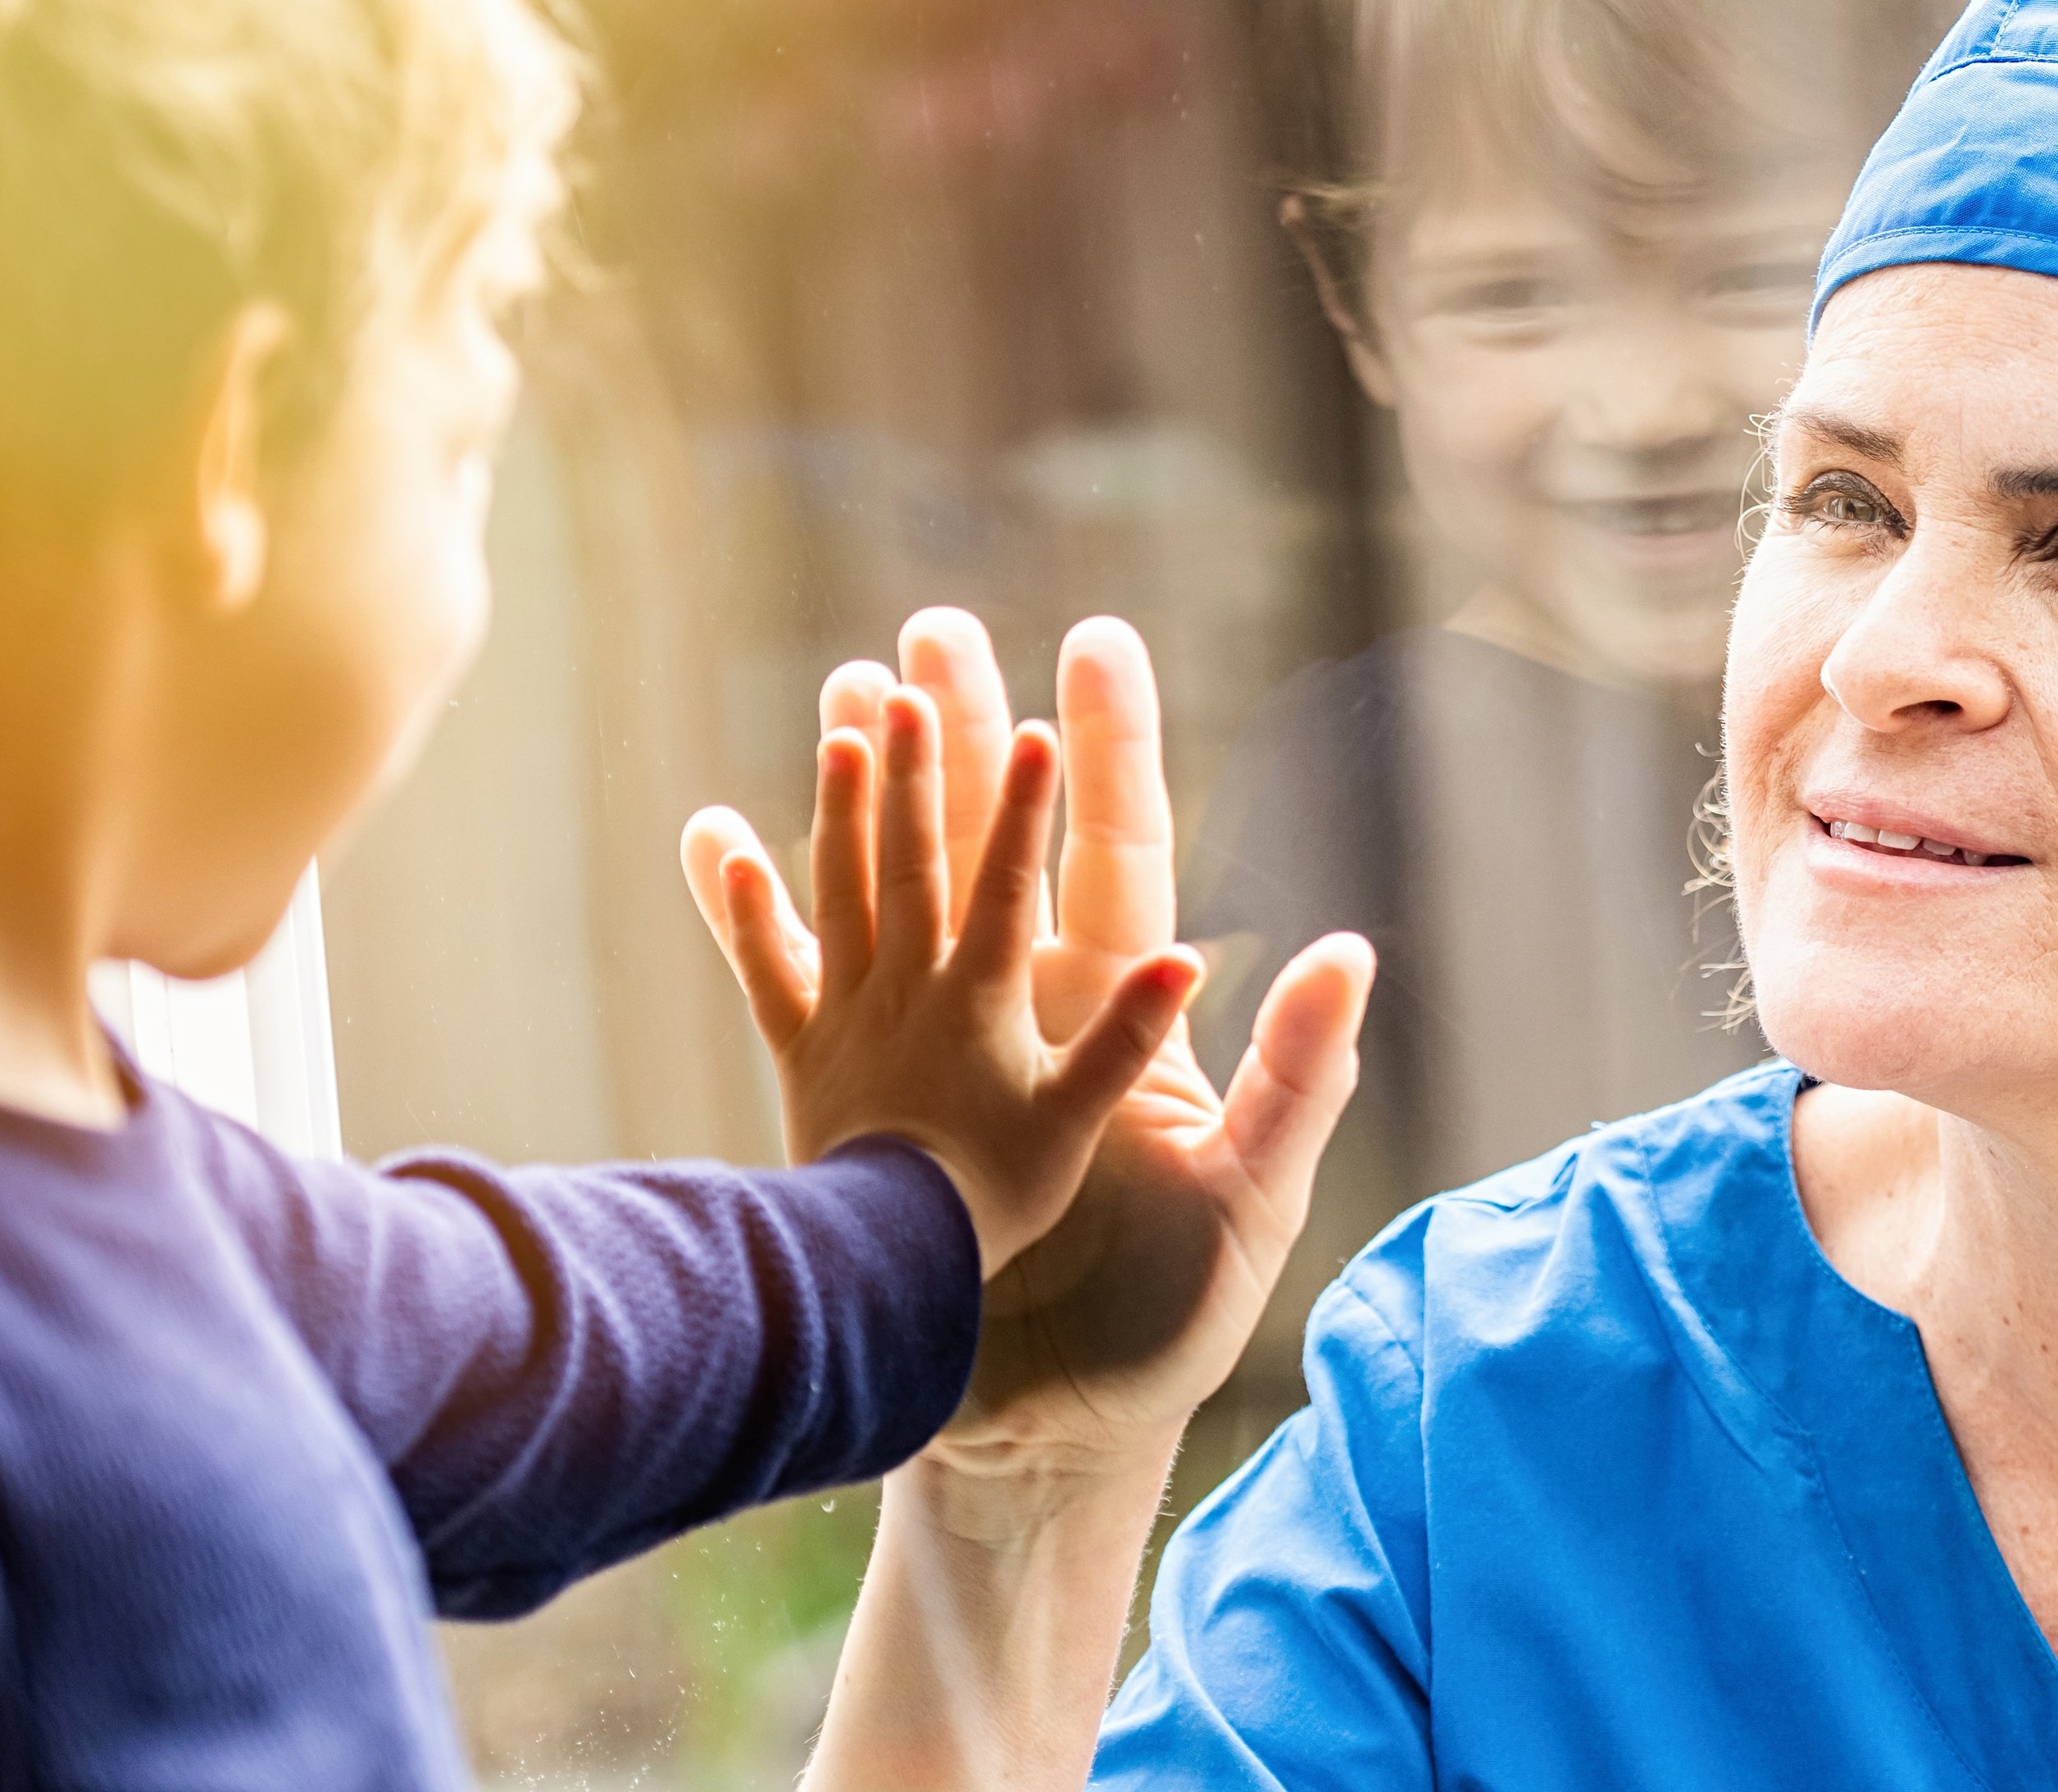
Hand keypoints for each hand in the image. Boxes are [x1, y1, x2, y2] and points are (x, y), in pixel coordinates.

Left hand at [680, 685, 1199, 1277]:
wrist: (887, 1273)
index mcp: (987, 1003)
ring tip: (838, 721)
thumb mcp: (1079, 1127)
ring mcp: (850, 1015)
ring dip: (841, 805)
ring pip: (841, 891)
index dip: (1025, 807)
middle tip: (918, 673)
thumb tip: (1188, 960)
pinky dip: (744, 912)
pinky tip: (722, 843)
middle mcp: (912, 990)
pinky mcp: (801, 1051)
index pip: (1009, 886)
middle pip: (914, 861)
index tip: (1036, 725)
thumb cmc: (998, 1205)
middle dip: (922, 766)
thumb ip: (1129, 1041)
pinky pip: (768, 973)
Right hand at [703, 610, 1373, 1479]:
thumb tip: (1343, 949)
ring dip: (866, 790)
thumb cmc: (1169, 1323)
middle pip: (996, 836)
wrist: (1047, 1430)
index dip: (1110, 747)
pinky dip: (751, 910)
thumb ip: (1301, 1079)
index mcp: (1125, 1014)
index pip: (1118, 849)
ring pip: (895, 884)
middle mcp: (1028, 1007)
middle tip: (933, 628)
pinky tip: (714, 831)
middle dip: (967, 725)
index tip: (1091, 641)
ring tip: (841, 693)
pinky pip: (794, 982)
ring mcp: (939, 1044)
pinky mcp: (859, 1100)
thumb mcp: (1252, 1202)